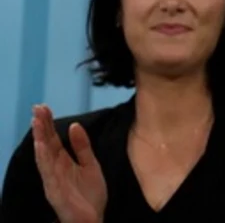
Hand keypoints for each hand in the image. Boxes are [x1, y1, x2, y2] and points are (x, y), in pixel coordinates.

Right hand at [31, 105, 106, 222]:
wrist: (94, 221)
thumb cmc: (90, 195)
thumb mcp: (90, 165)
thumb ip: (82, 147)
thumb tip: (74, 125)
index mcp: (64, 163)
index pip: (53, 139)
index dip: (48, 124)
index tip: (44, 107)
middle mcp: (55, 170)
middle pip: (46, 145)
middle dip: (41, 126)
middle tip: (38, 107)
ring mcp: (53, 181)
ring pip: (44, 157)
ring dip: (40, 139)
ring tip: (37, 122)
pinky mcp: (55, 192)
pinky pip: (48, 173)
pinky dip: (44, 159)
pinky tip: (42, 146)